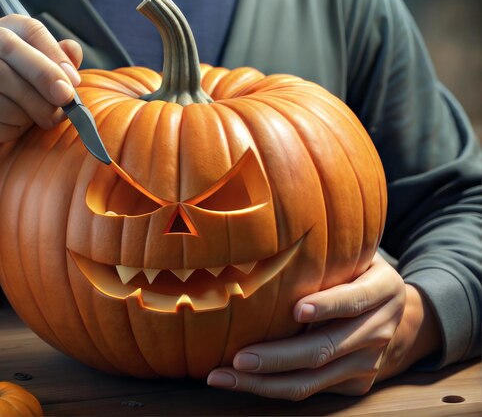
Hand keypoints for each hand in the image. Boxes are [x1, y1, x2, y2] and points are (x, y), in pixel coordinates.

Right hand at [0, 14, 82, 216]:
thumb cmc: (3, 102)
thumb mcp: (29, 79)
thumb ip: (52, 62)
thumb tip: (74, 50)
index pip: (19, 27)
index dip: (51, 53)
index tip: (73, 81)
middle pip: (3, 57)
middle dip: (41, 81)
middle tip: (65, 104)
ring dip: (28, 113)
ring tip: (40, 121)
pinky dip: (10, 131)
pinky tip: (16, 132)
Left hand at [207, 253, 438, 399]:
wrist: (398, 317)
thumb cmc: (358, 274)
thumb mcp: (358, 254)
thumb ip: (330, 248)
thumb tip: (268, 231)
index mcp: (382, 291)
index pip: (355, 299)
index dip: (327, 306)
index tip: (297, 309)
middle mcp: (379, 331)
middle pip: (324, 349)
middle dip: (278, 357)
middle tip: (238, 358)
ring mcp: (367, 364)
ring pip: (312, 381)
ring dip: (264, 383)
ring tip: (223, 377)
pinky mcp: (354, 385)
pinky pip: (309, 391)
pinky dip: (271, 388)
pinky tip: (238, 380)